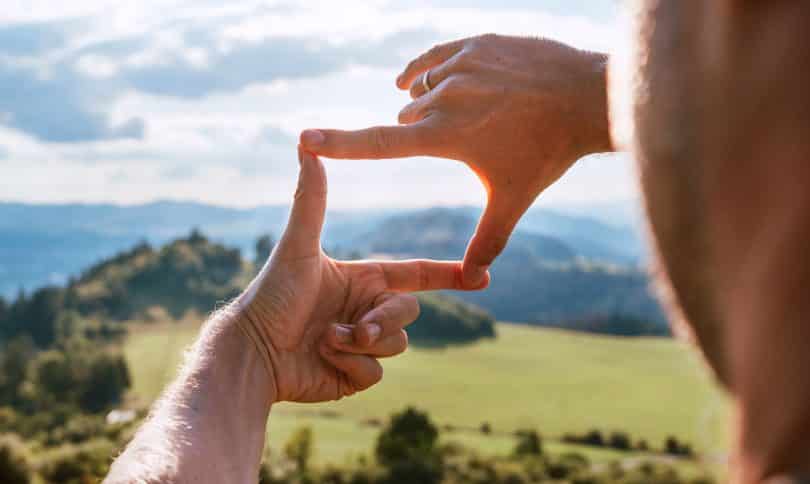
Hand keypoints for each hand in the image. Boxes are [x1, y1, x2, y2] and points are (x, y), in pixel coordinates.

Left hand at [237, 147, 475, 402]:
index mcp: (363, 279)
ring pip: (397, 345)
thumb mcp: (297, 246)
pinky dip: (350, 366)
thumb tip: (306, 146)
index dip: (447, 275)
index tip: (481, 276)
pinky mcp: (354, 374)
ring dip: (362, 343)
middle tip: (359, 328)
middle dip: (385, 320)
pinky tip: (322, 358)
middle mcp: (367, 310)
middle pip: (408, 313)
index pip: (415, 274)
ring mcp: (363, 344)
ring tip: (326, 339)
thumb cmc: (271, 295)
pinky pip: (376, 373)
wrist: (252, 351)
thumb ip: (311, 199)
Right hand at [301, 34, 611, 285]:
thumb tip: (474, 278)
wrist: (586, 97)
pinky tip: (429, 77)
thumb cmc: (547, 152)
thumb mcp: (513, 198)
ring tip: (463, 112)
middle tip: (457, 140)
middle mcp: (443, 96)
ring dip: (428, 102)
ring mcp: (458, 65)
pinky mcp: (473, 43)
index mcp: (444, 135)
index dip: (339, 143)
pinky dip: (428, 70)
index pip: (379, 142)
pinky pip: (432, 56)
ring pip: (420, 86)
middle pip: (405, 118)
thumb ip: (488, 239)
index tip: (305, 137)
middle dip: (419, 132)